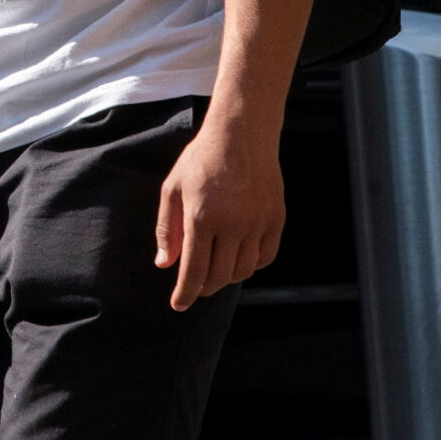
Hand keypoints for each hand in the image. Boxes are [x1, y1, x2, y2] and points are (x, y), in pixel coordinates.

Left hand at [155, 119, 284, 310]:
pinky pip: (265, 257)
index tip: (178, 305)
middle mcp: (232, 224)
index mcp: (202, 217)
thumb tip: (164, 264)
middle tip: (195, 287)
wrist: (241, 134)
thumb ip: (167, 228)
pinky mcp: (275, 219)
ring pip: (243, 270)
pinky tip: (238, 258)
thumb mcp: (173, 189)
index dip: (185, 293)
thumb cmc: (201, 160)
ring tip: (215, 271)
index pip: (194, 270)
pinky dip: (251, 265)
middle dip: (203, 288)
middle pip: (219, 276)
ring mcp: (257, 223)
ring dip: (227, 278)